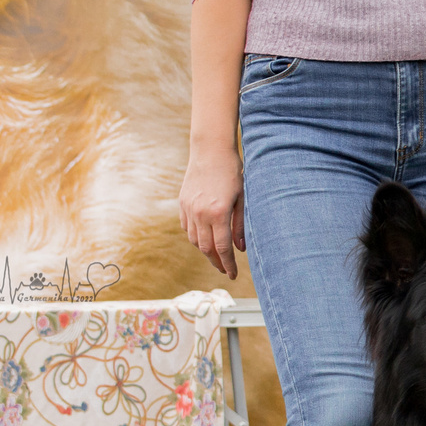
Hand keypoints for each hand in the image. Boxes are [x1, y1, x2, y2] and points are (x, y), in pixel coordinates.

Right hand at [177, 146, 244, 280]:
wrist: (210, 151)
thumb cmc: (232, 172)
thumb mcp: (242, 198)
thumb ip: (240, 224)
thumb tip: (240, 248)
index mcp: (217, 213)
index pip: (222, 248)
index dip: (228, 264)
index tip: (233, 275)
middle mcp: (199, 214)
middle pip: (206, 248)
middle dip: (216, 262)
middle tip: (225, 270)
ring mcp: (188, 209)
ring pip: (194, 239)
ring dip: (205, 251)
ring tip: (216, 256)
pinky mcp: (182, 204)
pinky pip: (187, 227)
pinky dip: (196, 236)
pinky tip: (205, 238)